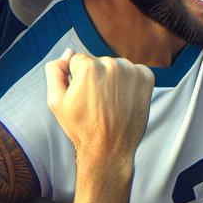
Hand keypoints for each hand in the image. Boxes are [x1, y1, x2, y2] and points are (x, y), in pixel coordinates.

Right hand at [45, 49, 153, 163]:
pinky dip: (129, 83)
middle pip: (98, 62)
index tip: (82, 96)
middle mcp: (112, 64)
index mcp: (88, 67)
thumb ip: (55, 72)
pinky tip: (123, 100)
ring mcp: (131, 70)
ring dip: (113, 79)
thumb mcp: (57, 102)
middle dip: (95, 78)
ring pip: (116, 66)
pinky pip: (133, 72)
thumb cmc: (82, 127)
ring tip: (110, 103)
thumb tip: (68, 52)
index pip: (78, 60)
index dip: (77, 79)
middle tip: (96, 103)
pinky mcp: (147, 77)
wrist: (109, 149)